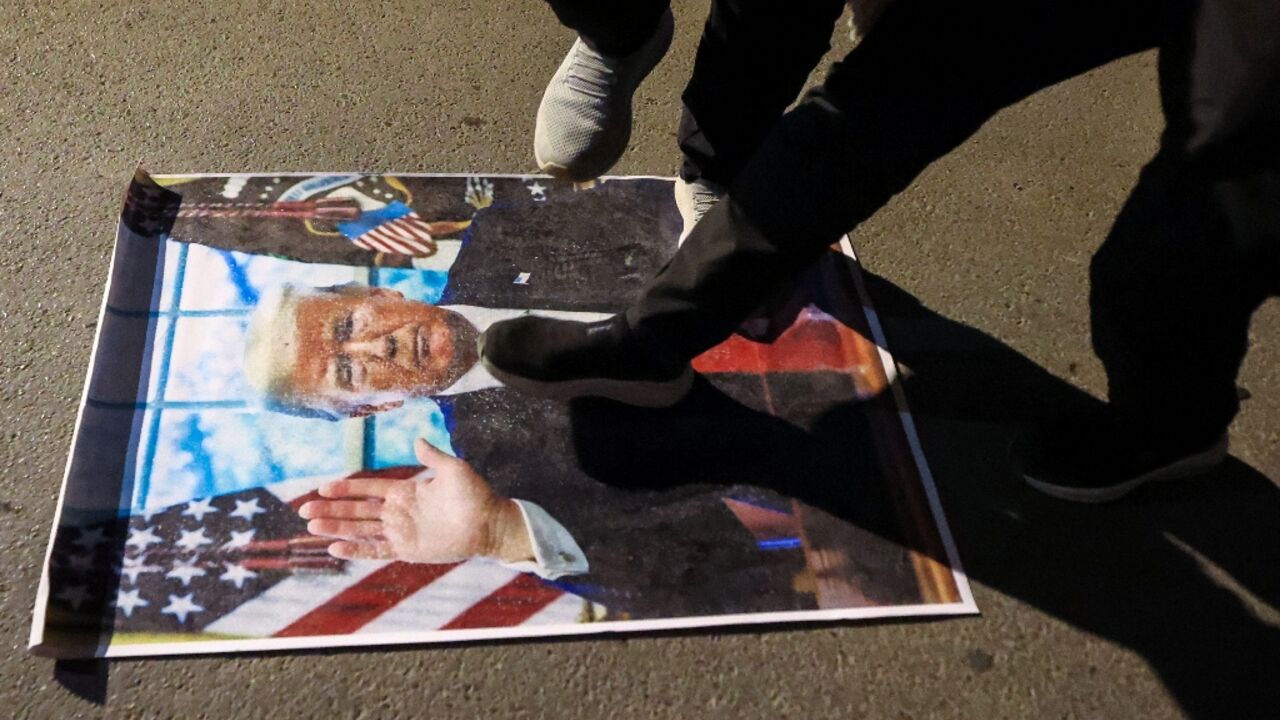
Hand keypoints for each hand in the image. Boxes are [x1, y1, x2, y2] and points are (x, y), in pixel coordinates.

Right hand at [299, 438, 532, 564]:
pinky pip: (376, 550)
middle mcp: (398, 511)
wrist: (489, 523)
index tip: (322, 487)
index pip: (368, 488)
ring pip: (361, 530)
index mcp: (405, 491)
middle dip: (331, 509)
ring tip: (312, 526)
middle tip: (304, 509)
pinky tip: (335, 547)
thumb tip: (417, 440)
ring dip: (336, 528)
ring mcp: (401, 531)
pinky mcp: (407, 550)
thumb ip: (433, 457)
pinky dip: (357, 550)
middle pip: (357, 510)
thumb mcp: (453, 469)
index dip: (345, 488)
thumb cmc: (474, 494)